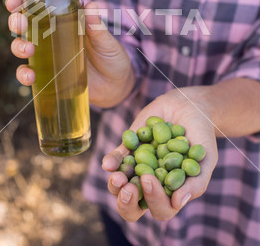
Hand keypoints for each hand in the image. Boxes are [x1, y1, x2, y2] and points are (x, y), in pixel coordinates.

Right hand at [5, 0, 133, 106]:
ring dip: (18, 46)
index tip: (13, 1)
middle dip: (16, 22)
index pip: (39, 7)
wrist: (117, 87)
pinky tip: (30, 76)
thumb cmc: (112, 58)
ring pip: (22, 47)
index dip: (22, 2)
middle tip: (20, 24)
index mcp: (64, 21)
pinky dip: (24, 74)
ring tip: (28, 49)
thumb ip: (98, 27)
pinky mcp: (48, 76)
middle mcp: (51, 36)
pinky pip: (29, 73)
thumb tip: (92, 6)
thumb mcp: (107, 41)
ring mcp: (48, 56)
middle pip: (25, 25)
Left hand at [103, 87, 217, 221]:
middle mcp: (153, 183)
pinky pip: (116, 160)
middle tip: (128, 188)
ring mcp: (139, 167)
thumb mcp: (206, 158)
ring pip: (120, 187)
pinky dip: (112, 162)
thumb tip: (178, 203)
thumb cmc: (201, 136)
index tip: (150, 179)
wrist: (189, 106)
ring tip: (117, 177)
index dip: (154, 200)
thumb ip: (196, 182)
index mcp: (172, 192)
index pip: (161, 209)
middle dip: (127, 202)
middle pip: (134, 207)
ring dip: (115, 185)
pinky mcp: (129, 148)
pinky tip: (108, 163)